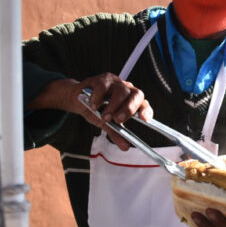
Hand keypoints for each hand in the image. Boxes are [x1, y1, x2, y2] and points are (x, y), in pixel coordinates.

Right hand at [27, 72, 152, 150]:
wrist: (78, 98)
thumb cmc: (97, 109)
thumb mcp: (107, 124)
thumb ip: (116, 134)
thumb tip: (125, 147)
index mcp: (132, 101)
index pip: (144, 104)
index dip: (147, 111)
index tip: (145, 120)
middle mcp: (128, 90)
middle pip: (137, 95)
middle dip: (129, 108)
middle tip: (118, 120)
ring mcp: (116, 83)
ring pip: (121, 91)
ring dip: (113, 105)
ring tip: (104, 116)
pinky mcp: (103, 79)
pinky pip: (103, 86)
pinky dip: (98, 97)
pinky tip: (93, 105)